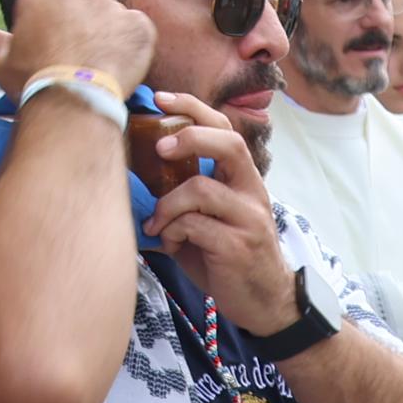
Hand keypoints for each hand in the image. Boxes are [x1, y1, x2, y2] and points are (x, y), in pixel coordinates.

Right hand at [0, 0, 153, 96]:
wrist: (75, 99)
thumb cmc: (34, 82)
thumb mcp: (5, 64)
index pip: (43, 5)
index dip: (47, 28)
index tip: (50, 48)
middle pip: (77, 3)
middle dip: (78, 22)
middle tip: (78, 54)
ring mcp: (107, 5)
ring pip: (107, 13)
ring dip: (105, 30)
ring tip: (101, 62)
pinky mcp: (136, 22)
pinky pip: (135, 28)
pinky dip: (131, 43)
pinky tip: (121, 64)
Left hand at [138, 96, 300, 337]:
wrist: (266, 304)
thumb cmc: (228, 257)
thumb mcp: (211, 220)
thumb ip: (187, 196)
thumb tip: (136, 175)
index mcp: (244, 181)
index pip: (226, 129)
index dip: (194, 109)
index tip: (160, 99)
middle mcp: (252, 193)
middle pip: (229, 144)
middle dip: (190, 136)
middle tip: (160, 148)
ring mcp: (248, 219)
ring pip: (200, 189)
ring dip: (167, 204)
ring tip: (157, 224)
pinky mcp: (236, 246)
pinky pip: (193, 225)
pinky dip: (171, 230)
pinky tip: (169, 243)